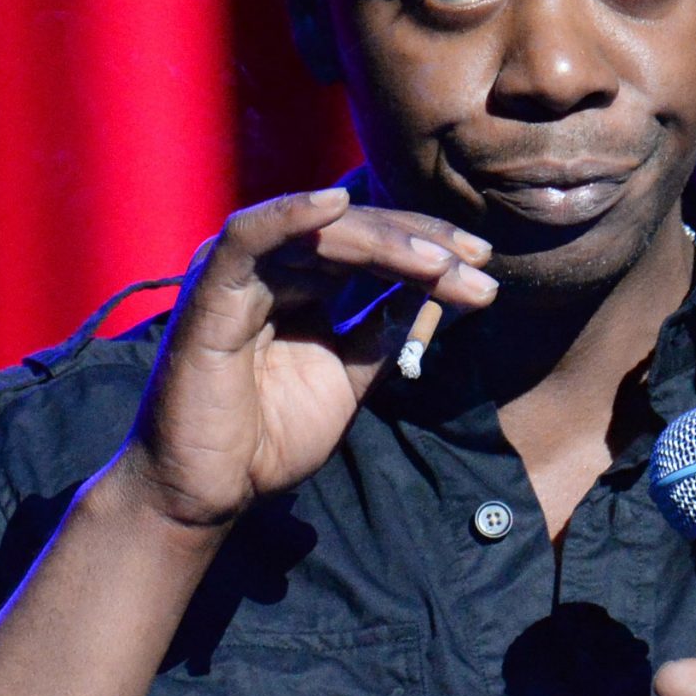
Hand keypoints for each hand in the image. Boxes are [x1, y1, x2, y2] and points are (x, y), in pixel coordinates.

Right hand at [115, 187, 496, 529]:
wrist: (213, 491)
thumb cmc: (269, 439)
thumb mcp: (347, 378)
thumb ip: (379, 333)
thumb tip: (428, 295)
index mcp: (302, 284)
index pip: (374, 250)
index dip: (429, 252)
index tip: (483, 270)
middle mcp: (273, 269)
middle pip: (357, 233)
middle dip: (422, 245)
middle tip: (479, 261)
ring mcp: (242, 274)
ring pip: (321, 232)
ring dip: (385, 241)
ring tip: (439, 262)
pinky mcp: (212, 289)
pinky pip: (249, 236)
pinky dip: (291, 214)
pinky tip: (336, 204)